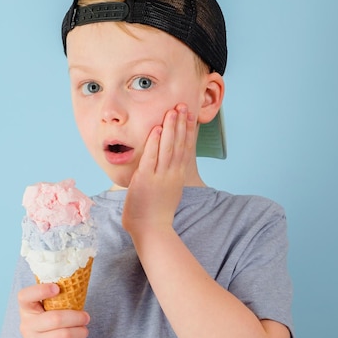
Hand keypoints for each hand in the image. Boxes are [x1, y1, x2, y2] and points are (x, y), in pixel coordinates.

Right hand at [17, 283, 89, 337]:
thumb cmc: (50, 329)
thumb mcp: (48, 313)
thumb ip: (57, 301)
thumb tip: (78, 285)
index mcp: (27, 310)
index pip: (24, 296)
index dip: (40, 290)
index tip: (57, 288)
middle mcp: (26, 326)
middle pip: (56, 318)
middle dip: (77, 317)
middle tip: (86, 318)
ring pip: (65, 335)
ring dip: (81, 332)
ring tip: (84, 331)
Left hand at [122, 103, 196, 234]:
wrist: (151, 231)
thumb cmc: (155, 216)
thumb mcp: (167, 194)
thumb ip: (167, 180)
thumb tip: (166, 172)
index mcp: (177, 177)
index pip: (186, 150)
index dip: (188, 132)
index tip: (190, 117)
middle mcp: (171, 174)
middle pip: (179, 144)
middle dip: (182, 124)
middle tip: (184, 106)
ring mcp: (160, 176)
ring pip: (168, 147)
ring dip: (171, 127)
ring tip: (173, 110)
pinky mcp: (146, 179)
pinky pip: (152, 156)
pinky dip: (155, 141)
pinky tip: (157, 128)